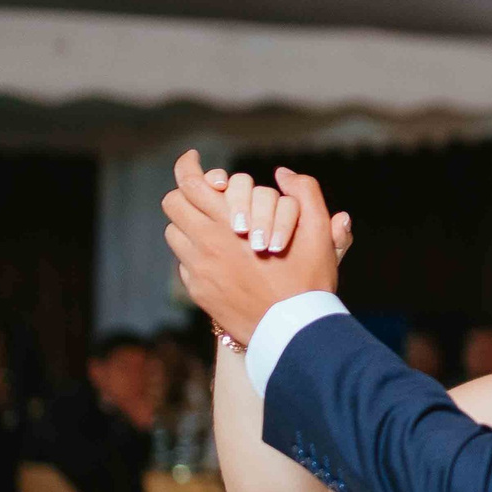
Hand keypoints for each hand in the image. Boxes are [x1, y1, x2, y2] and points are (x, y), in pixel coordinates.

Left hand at [163, 151, 341, 343]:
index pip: (190, 182)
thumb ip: (306, 194)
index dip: (187, 165)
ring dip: (189, 225)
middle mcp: (207, 242)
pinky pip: (183, 262)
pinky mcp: (198, 290)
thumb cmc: (308, 281)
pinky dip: (195, 254)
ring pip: (174, 232)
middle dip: (187, 194)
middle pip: (174, 203)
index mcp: (230, 221)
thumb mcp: (318, 233)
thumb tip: (284, 174)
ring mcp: (198, 268)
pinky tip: (220, 260)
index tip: (193, 160)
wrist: (293, 331)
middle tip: (206, 197)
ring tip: (213, 229)